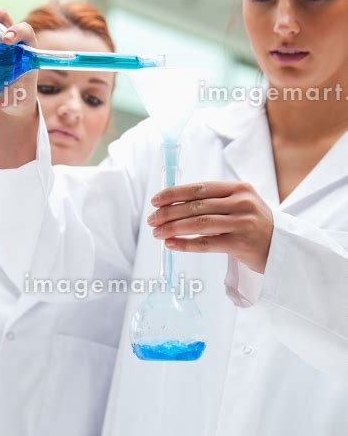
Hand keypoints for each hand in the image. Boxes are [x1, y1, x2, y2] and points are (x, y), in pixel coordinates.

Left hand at [148, 181, 273, 273]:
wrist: (283, 247)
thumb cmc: (255, 225)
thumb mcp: (241, 204)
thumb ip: (215, 201)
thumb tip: (175, 205)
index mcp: (239, 188)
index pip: (199, 188)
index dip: (174, 194)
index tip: (155, 200)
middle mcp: (242, 203)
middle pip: (196, 206)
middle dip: (169, 213)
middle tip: (152, 220)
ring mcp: (242, 223)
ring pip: (199, 224)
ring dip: (174, 228)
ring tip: (157, 233)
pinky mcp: (241, 244)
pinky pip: (206, 244)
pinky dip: (185, 244)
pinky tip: (171, 244)